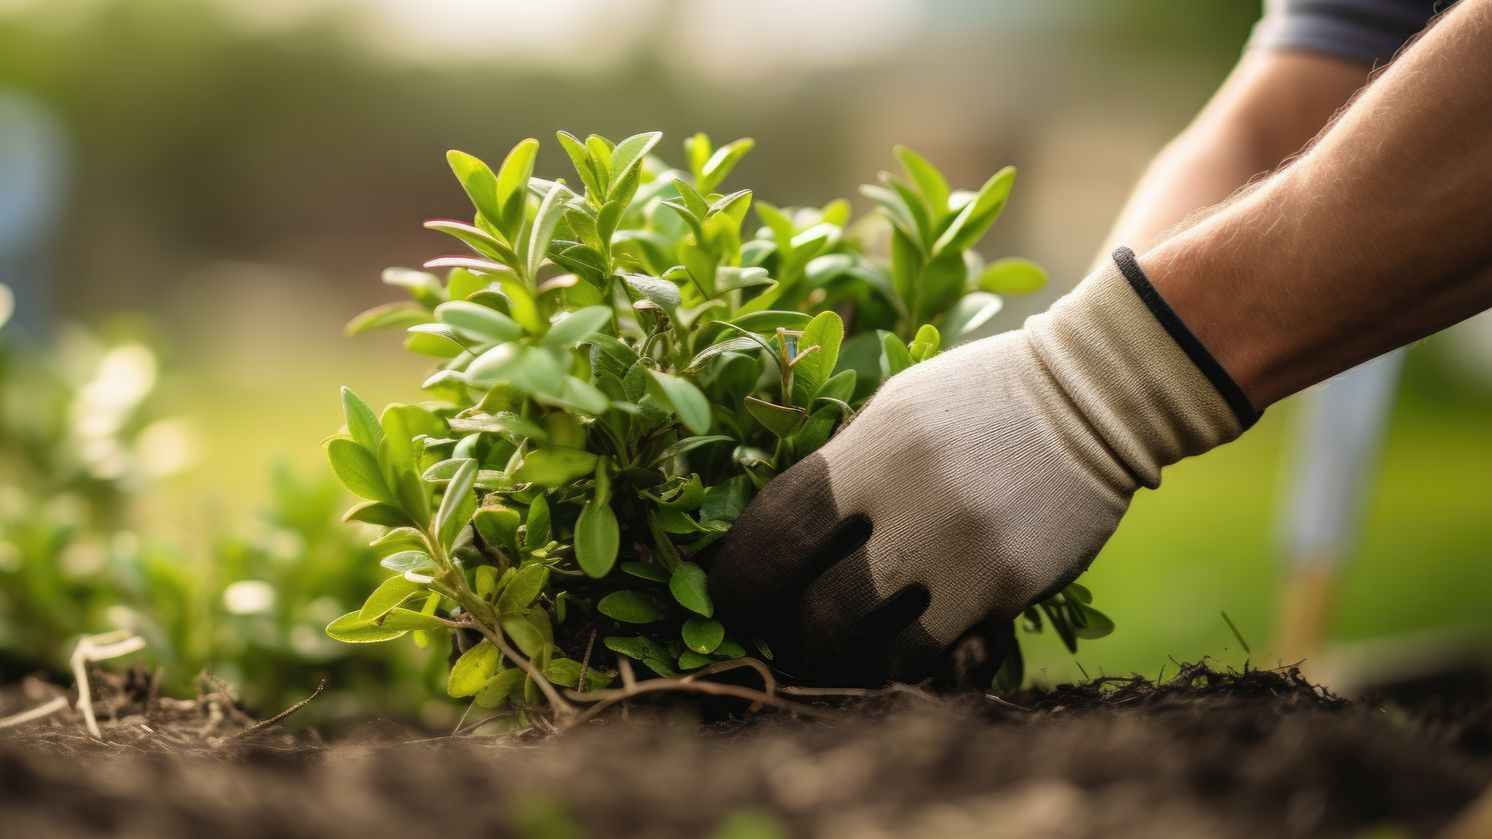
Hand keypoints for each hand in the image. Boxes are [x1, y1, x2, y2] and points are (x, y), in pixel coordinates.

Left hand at [709, 251, 1251, 685]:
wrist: (1093, 398)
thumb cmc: (978, 401)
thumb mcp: (898, 407)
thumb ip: (842, 466)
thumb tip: (777, 537)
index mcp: (867, 446)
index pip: (774, 528)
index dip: (738, 578)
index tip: (727, 600)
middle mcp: (907, 500)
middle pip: (812, 605)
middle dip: (784, 635)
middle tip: (783, 638)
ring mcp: (959, 549)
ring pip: (867, 643)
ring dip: (837, 660)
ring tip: (832, 656)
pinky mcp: (1004, 586)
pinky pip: (929, 654)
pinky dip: (900, 663)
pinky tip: (892, 656)